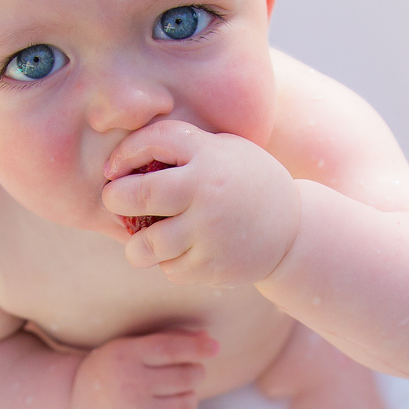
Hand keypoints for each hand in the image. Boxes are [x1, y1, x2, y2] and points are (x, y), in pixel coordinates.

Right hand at [70, 329, 218, 408]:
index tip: (214, 347)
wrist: (79, 406)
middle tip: (190, 372)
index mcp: (125, 356)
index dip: (197, 347)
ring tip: (180, 393)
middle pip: (185, 378)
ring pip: (187, 405)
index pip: (171, 349)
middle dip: (196, 373)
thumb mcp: (131, 347)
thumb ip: (169, 339)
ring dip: (190, 397)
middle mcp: (129, 385)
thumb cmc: (115, 369)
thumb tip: (209, 340)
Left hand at [101, 119, 299, 287]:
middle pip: (137, 195)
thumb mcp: (225, 151)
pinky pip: (170, 268)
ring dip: (135, 247)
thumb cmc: (246, 184)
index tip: (114, 169)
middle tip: (114, 202)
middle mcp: (206, 191)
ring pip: (146, 245)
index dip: (124, 153)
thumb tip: (124, 156)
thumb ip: (185, 147)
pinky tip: (183, 255)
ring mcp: (209, 231)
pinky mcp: (211, 265)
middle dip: (115, 199)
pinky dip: (170, 264)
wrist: (294, 231)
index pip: (152, 140)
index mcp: (209, 154)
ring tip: (139, 245)